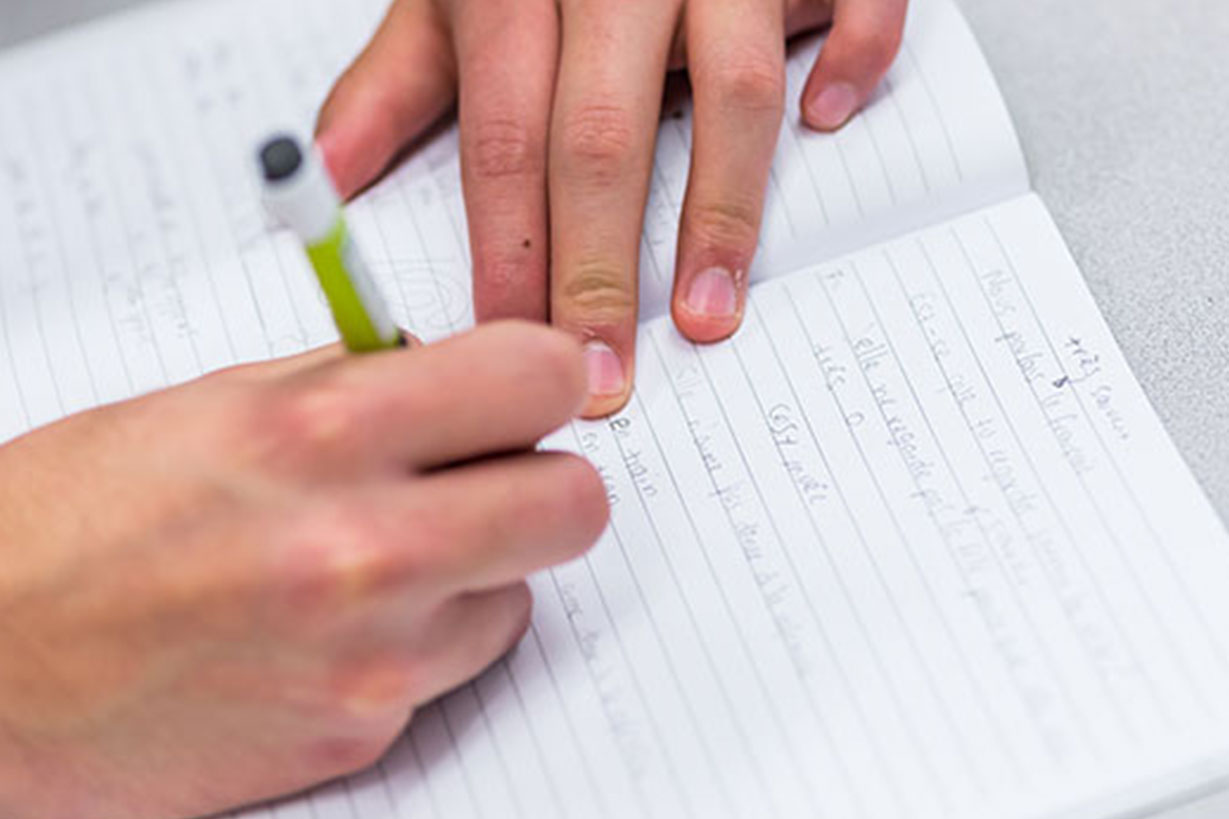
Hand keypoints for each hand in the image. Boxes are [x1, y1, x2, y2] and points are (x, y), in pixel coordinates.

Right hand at [0, 323, 606, 818]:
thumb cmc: (79, 520)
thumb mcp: (219, 404)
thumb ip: (362, 382)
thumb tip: (467, 371)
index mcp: (318, 432)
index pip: (537, 378)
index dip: (548, 375)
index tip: (537, 386)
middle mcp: (360, 546)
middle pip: (578, 503)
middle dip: (545, 481)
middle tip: (495, 474)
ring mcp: (370, 653)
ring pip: (525, 589)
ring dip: (479, 567)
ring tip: (384, 555)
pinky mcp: (363, 728)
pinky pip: (463, 661)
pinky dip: (430, 636)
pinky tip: (346, 619)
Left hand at [316, 0, 906, 415]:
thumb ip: (398, 76)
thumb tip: (328, 170)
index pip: (505, 134)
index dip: (507, 245)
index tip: (510, 339)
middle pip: (602, 131)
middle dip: (600, 265)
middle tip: (605, 369)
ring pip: (729, 86)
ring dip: (722, 210)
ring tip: (710, 313)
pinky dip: (853, 55)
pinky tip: (828, 119)